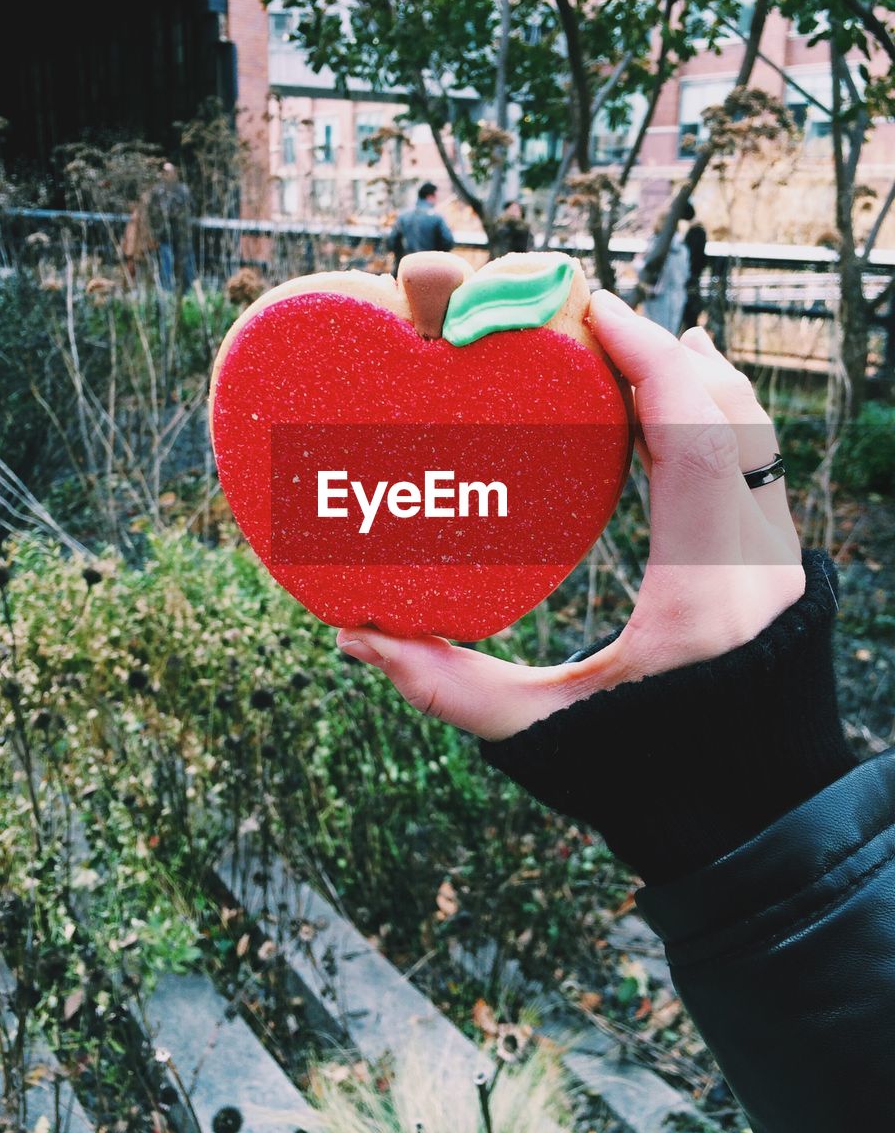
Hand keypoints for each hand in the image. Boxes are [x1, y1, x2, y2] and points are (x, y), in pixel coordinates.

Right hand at [336, 291, 804, 741]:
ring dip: (692, 377)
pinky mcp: (779, 568)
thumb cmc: (643, 783)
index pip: (699, 442)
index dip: (651, 362)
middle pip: (731, 419)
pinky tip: (679, 393)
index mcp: (704, 598)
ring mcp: (780, 564)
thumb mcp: (540, 734)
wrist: (750, 821)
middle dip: (663, 353)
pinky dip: (714, 415)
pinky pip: (754, 463)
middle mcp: (759, 568)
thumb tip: (353, 636)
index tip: (598, 311)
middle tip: (591, 318)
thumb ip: (446, 687)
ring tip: (628, 342)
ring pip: (752, 435)